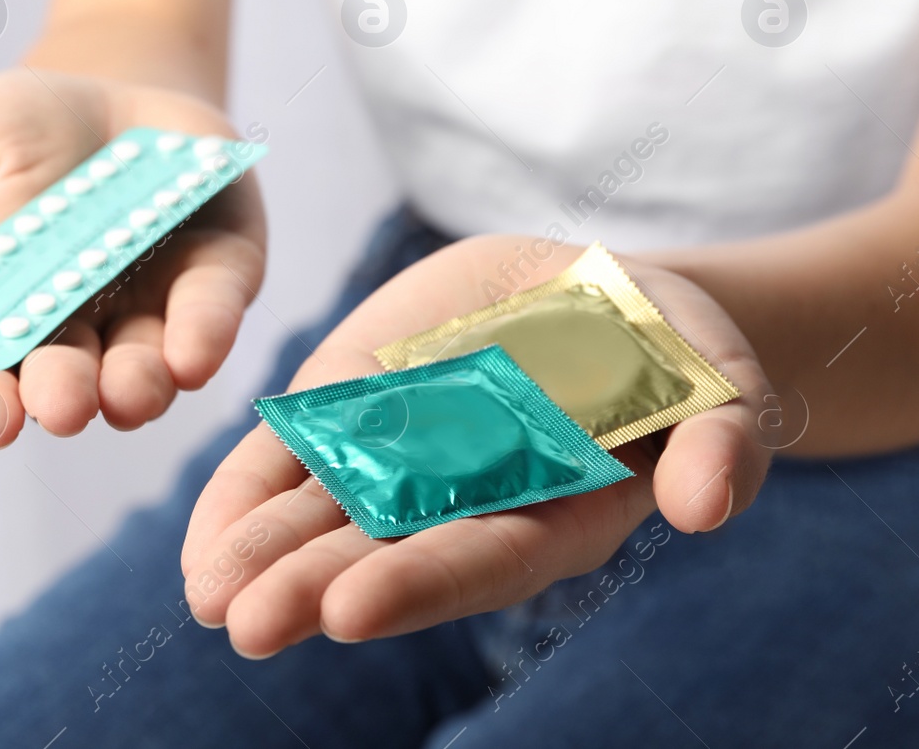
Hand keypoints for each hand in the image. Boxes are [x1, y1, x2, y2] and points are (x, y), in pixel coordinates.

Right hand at [0, 68, 265, 447]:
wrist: (113, 80)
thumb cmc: (10, 131)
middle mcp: (73, 338)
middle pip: (64, 383)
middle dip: (63, 395)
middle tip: (63, 404)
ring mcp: (149, 314)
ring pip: (143, 368)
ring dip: (138, 384)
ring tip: (129, 388)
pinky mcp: (218, 280)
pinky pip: (213, 313)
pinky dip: (206, 333)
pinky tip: (195, 350)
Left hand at [180, 234, 770, 657]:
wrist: (592, 292)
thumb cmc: (671, 348)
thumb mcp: (718, 381)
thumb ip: (719, 440)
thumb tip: (706, 505)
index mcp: (551, 512)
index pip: (481, 558)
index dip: (418, 583)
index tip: (348, 609)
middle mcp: (463, 503)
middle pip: (382, 553)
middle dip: (313, 588)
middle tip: (248, 625)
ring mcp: (398, 457)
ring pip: (320, 517)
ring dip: (260, 557)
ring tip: (206, 597)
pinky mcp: (351, 407)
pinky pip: (289, 457)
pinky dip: (242, 500)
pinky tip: (200, 550)